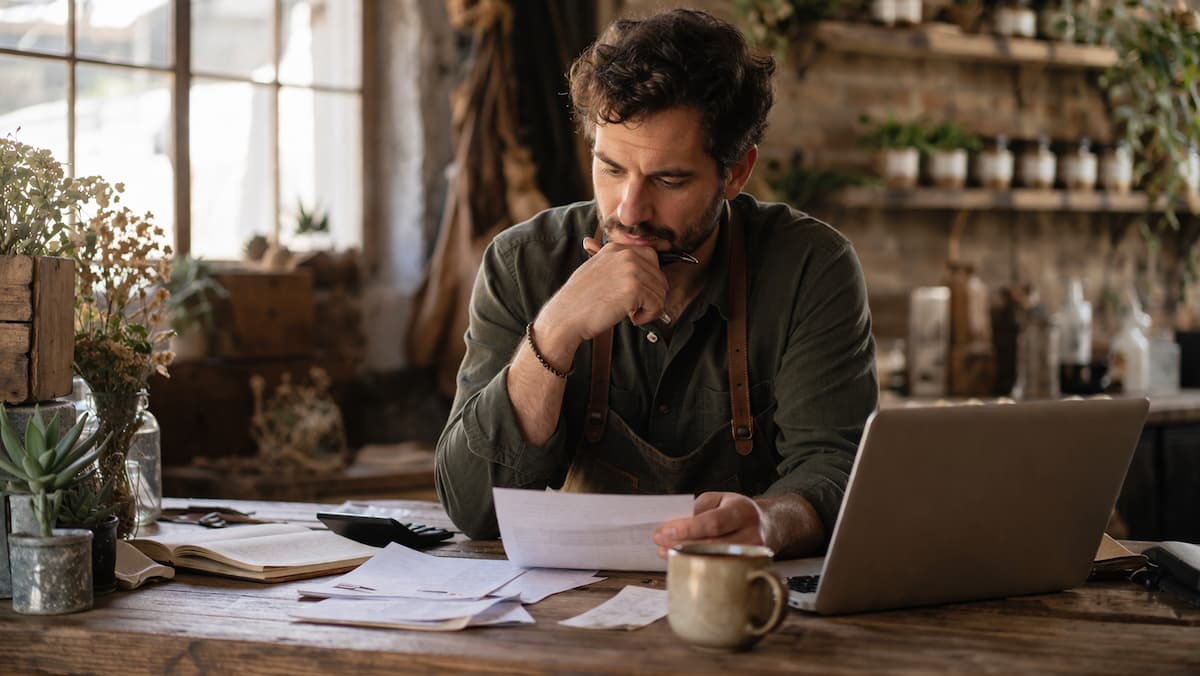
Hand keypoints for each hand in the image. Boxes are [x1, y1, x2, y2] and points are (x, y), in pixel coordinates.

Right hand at [538, 237, 667, 348]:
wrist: (565, 317)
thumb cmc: (578, 301)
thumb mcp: (596, 270)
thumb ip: (615, 265)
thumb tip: (639, 271)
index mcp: (616, 248)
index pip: (651, 258)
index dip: (648, 279)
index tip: (636, 294)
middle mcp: (625, 255)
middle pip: (659, 275)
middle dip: (652, 295)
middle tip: (636, 307)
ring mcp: (630, 270)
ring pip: (660, 291)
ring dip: (650, 307)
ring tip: (632, 314)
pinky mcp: (634, 288)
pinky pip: (657, 304)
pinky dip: (649, 316)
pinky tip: (632, 318)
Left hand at [652, 492, 765, 558]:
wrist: (769, 525)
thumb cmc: (737, 510)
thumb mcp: (720, 499)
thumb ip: (697, 509)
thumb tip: (673, 526)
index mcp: (742, 511)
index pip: (713, 523)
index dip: (686, 529)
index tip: (663, 532)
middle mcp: (752, 534)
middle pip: (713, 545)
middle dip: (682, 545)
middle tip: (660, 545)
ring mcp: (753, 556)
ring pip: (716, 562)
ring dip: (687, 558)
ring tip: (666, 553)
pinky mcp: (750, 569)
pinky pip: (721, 570)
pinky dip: (699, 566)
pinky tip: (684, 561)